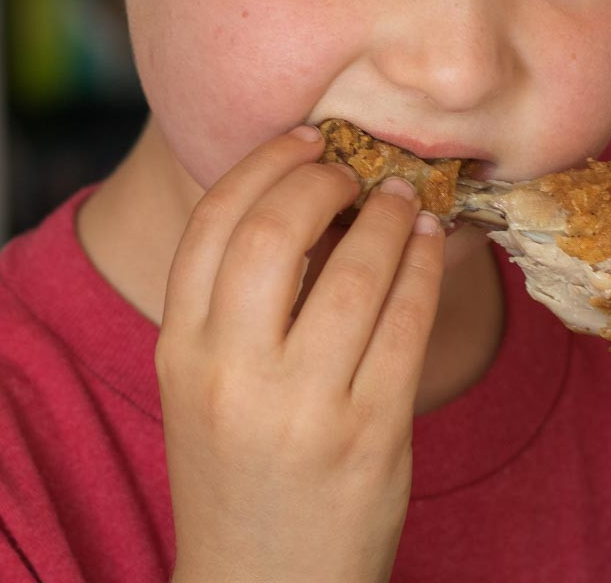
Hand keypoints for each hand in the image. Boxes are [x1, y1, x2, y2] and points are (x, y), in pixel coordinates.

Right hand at [155, 126, 445, 582]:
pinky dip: (425, 266)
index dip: (263, 164)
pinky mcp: (370, 435)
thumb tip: (307, 194)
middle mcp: (230, 375)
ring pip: (356, 271)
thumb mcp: (203, 384)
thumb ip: (233, 300)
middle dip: (321, 179)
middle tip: (352, 168)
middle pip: (273, 232)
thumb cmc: (237, 471)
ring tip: (403, 198)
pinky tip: (431, 242)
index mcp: (179, 352)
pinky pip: (407, 322)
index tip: (304, 139)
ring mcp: (303, 408)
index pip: (212, 224)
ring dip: (390, 217)